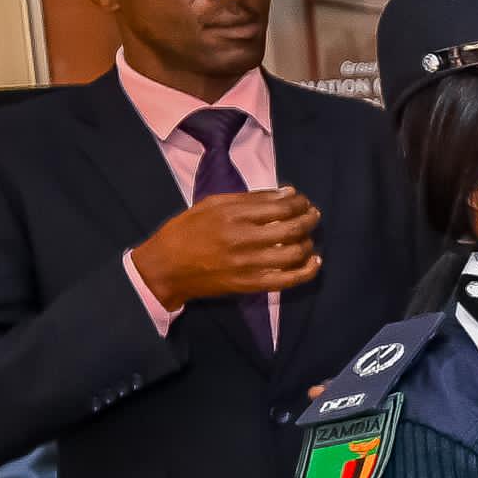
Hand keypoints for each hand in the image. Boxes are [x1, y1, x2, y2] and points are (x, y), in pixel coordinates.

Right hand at [133, 188, 319, 307]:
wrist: (164, 268)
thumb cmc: (186, 231)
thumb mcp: (210, 205)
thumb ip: (250, 198)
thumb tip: (288, 193)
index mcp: (230, 214)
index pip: (280, 206)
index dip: (299, 203)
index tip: (302, 201)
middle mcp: (241, 238)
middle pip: (292, 228)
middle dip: (309, 219)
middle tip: (313, 215)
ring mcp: (246, 264)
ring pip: (294, 253)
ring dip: (308, 242)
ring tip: (308, 236)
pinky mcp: (249, 284)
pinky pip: (288, 280)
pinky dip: (307, 270)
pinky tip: (314, 261)